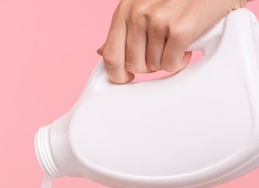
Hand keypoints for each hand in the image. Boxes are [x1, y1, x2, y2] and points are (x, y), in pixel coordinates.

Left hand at [99, 0, 246, 82]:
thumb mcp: (145, 6)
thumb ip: (125, 29)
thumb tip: (103, 52)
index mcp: (126, 9)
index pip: (110, 55)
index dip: (117, 74)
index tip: (126, 78)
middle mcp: (138, 13)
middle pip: (133, 65)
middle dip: (149, 65)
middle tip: (163, 51)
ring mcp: (158, 20)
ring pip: (153, 66)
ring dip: (167, 60)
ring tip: (177, 42)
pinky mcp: (180, 29)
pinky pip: (171, 65)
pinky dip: (180, 61)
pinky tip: (187, 46)